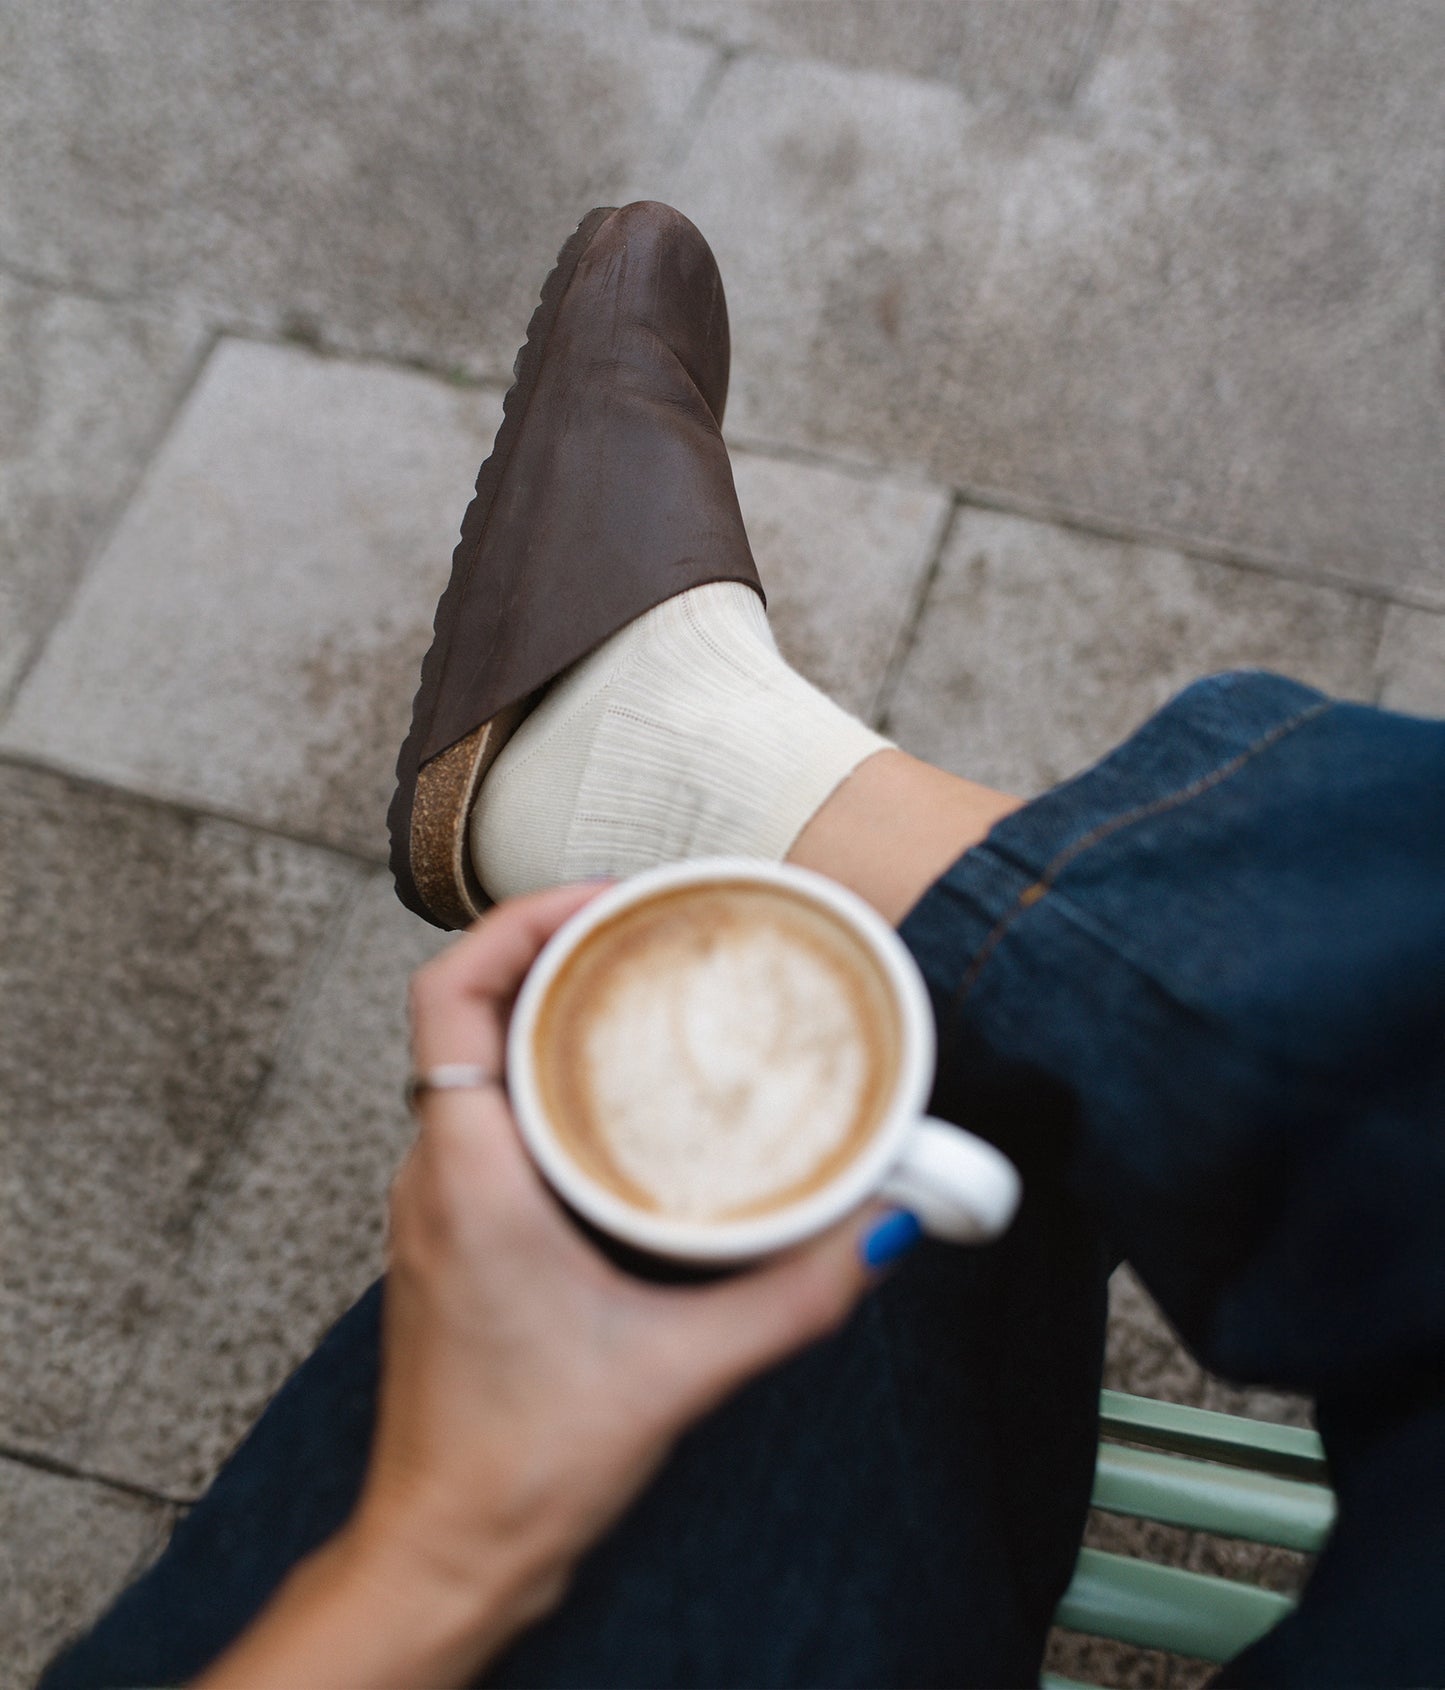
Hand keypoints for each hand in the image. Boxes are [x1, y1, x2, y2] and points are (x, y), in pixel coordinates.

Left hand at [358, 881, 881, 1647]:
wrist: (445, 1551)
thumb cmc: (525, 1466)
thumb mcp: (680, 1370)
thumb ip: (792, 1296)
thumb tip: (881, 1225)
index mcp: (469, 1173)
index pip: (449, 994)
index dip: (520, 921)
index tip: (609, 902)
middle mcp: (437, 1171)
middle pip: (469, 1006)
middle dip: (556, 947)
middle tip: (652, 928)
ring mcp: (438, 1202)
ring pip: (475, 1058)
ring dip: (548, 1007)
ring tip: (644, 989)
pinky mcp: (456, 1233)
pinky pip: (488, 1111)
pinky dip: (544, 1072)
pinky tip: (620, 1096)